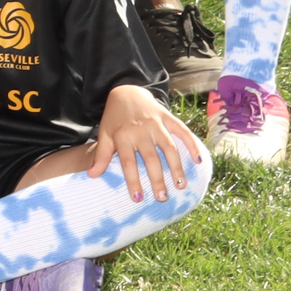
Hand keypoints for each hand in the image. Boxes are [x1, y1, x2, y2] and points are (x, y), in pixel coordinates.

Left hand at [87, 82, 204, 202]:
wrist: (126, 91)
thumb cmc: (115, 118)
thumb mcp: (105, 134)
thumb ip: (101, 155)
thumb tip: (93, 176)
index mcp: (123, 136)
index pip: (128, 162)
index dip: (133, 181)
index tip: (138, 198)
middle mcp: (140, 130)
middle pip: (151, 158)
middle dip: (157, 179)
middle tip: (163, 198)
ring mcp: (156, 123)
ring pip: (168, 147)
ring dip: (176, 167)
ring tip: (181, 185)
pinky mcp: (167, 117)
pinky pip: (182, 131)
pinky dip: (191, 145)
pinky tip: (198, 160)